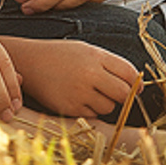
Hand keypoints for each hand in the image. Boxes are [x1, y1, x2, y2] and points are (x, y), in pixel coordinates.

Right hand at [2, 37, 140, 119]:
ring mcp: (79, 93)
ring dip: (105, 103)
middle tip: (115, 93)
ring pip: (109, 107)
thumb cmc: (59, 55)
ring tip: (89, 91)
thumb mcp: (85, 50)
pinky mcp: (70, 108)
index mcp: (96, 56)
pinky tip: (76, 97)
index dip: (136, 83)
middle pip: (123, 93)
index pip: (129, 73)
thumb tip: (134, 83)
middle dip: (124, 96)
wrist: (29, 62)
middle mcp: (90, 74)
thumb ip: (109, 64)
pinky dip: (89, 109)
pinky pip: (92, 115)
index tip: (136, 88)